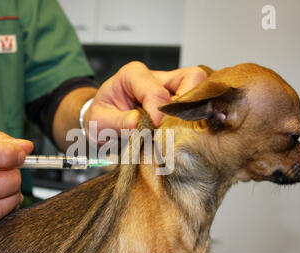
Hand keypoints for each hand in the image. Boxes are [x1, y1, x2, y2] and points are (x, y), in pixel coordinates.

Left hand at [84, 61, 206, 135]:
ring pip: (199, 87)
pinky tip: (185, 132)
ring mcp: (171, 87)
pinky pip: (197, 103)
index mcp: (134, 74)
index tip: (152, 131)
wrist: (100, 123)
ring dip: (194, 110)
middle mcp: (157, 76)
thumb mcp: (99, 121)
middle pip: (191, 78)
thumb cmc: (100, 117)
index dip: (157, 114)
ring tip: (180, 130)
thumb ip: (118, 122)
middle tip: (175, 128)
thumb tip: (141, 125)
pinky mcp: (179, 100)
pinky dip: (195, 117)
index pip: (156, 92)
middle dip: (186, 105)